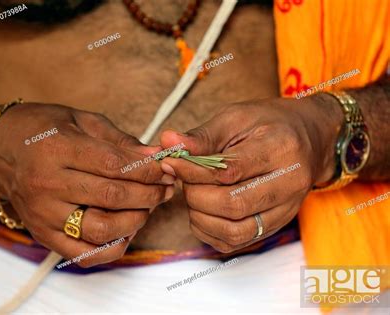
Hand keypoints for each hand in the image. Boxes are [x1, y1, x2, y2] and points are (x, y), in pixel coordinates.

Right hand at [0, 103, 174, 266]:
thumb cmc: (42, 130)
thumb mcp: (81, 121)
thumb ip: (120, 142)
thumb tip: (156, 157)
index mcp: (57, 149)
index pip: (115, 165)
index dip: (149, 170)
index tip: (168, 168)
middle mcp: (46, 184)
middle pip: (112, 197)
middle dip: (150, 194)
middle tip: (166, 188)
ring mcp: (42, 214)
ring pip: (101, 229)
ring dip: (136, 220)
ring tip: (148, 206)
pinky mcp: (42, 234)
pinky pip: (83, 254)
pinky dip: (112, 248)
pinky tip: (127, 231)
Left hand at [159, 94, 341, 252]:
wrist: (310, 139)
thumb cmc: (269, 124)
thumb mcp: (236, 117)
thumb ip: (202, 135)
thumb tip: (167, 143)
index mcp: (281, 150)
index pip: (229, 171)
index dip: (192, 170)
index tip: (171, 162)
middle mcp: (289, 185)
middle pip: (231, 205)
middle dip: (195, 193)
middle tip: (184, 178)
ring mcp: (285, 210)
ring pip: (233, 230)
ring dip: (200, 216)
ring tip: (194, 193)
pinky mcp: (275, 226)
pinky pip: (236, 241)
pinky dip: (209, 231)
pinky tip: (203, 211)